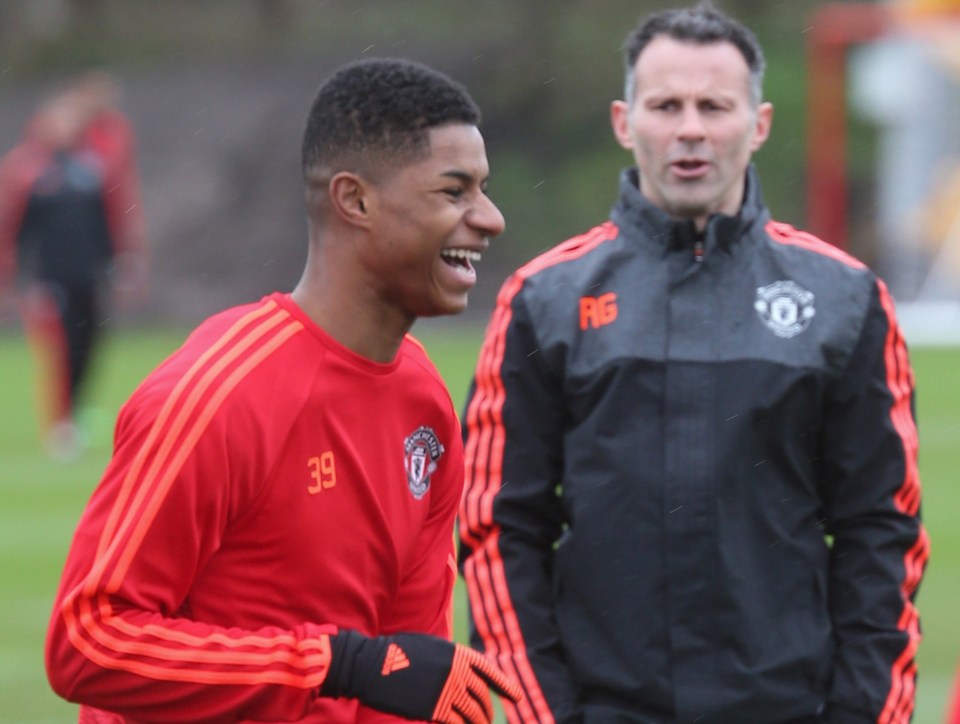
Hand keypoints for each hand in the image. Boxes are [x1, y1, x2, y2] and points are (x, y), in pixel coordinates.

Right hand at [322, 629, 521, 722]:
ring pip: (473, 713)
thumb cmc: (395, 653)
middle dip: (487, 710)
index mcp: (456, 654)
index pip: (488, 671)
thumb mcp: (428, 646)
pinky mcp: (434, 709)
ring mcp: (446, 690)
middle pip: (481, 696)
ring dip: (479, 723)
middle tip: (487, 720)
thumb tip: (462, 670)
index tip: (517, 697)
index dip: (505, 685)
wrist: (371, 665)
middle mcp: (456, 671)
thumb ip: (448, 658)